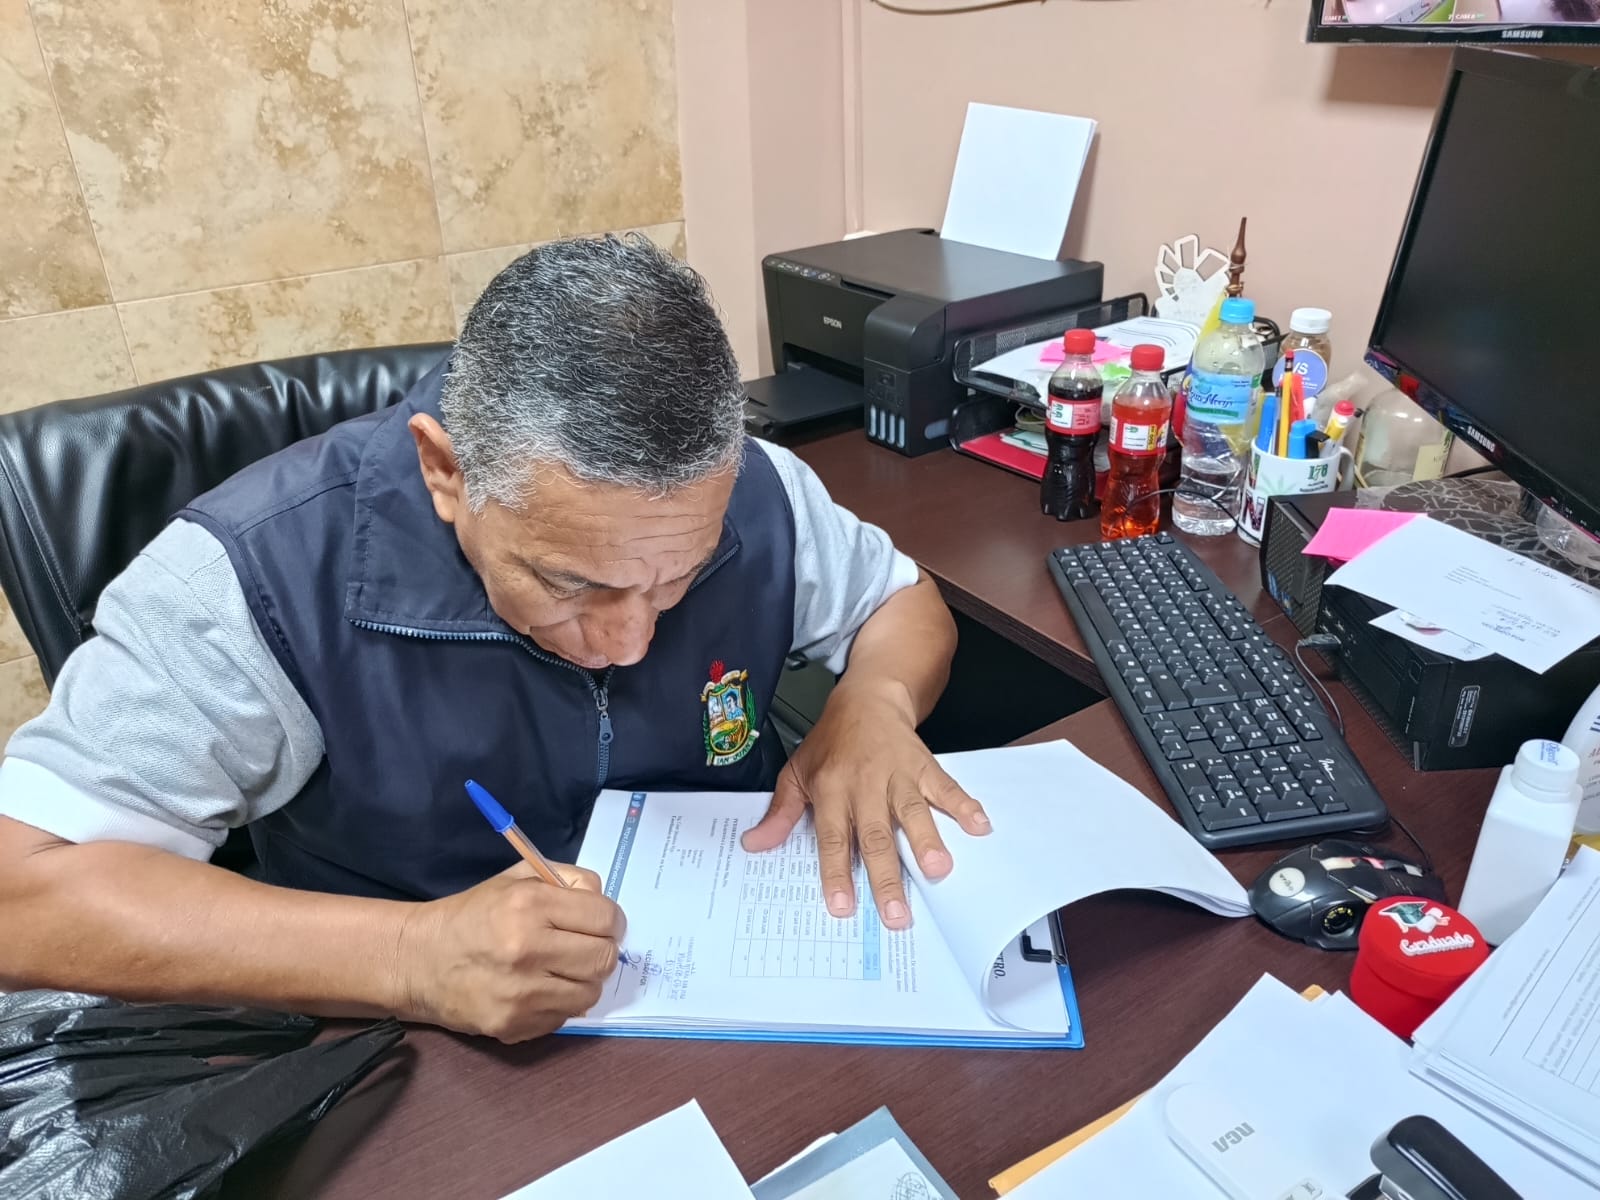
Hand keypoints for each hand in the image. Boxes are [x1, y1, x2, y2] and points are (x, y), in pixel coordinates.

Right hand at [396, 862, 623, 1042]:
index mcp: (529, 905)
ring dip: (583, 981)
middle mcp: (527, 949)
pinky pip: (564, 1017)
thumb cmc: (473, 915)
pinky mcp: (514, 1025)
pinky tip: (539, 989)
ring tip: (561, 970)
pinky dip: (560, 1003)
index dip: (611, 920)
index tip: (603, 924)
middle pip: (604, 958)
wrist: (419, 961)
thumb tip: (604, 902)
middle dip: (602, 951)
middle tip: (585, 947)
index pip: (604, 917)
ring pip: (590, 993)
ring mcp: (521, 993)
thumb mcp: (517, 879)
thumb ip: (566, 881)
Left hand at [741, 680, 989, 930]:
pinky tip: (979, 825)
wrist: (866, 698)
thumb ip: (780, 813)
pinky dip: (964, 805)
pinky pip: (945, 786)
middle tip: (896, 914)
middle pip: (875, 835)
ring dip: (926, 840)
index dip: (837, 873)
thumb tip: (755, 844)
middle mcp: (864, 783)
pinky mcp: (923, 765)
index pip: (833, 837)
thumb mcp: (796, 772)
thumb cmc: (831, 741)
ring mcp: (897, 774)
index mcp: (831, 789)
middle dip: (886, 876)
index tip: (843, 907)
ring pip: (912, 811)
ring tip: (938, 869)